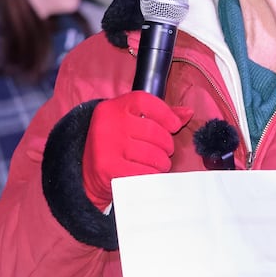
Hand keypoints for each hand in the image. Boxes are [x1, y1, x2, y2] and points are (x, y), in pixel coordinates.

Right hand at [82, 92, 191, 209]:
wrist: (88, 174)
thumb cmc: (115, 145)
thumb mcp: (130, 123)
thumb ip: (158, 116)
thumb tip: (187, 112)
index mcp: (112, 107)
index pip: (144, 101)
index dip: (165, 113)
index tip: (174, 126)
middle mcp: (107, 124)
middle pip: (153, 131)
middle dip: (166, 144)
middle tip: (166, 151)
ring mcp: (106, 146)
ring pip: (151, 154)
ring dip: (162, 162)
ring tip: (160, 164)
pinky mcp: (108, 168)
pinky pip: (144, 172)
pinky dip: (152, 175)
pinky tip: (150, 173)